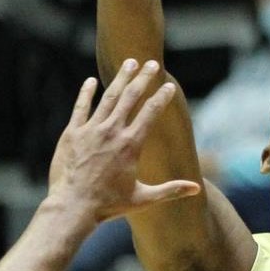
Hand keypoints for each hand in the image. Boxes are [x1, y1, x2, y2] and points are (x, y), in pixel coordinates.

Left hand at [47, 58, 199, 221]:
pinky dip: (86, 93)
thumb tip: (196, 189)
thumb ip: (171, 190)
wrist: (73, 207)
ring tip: (129, 63)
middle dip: (143, 78)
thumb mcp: (143, 199)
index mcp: (131, 144)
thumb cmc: (108, 205)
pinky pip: (81, 107)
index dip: (161, 97)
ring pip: (108, 97)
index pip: (151, 112)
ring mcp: (91, 130)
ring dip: (120, 78)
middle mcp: (112, 132)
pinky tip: (91, 82)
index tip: (169, 86)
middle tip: (153, 63)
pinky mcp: (73, 133)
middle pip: (131, 97)